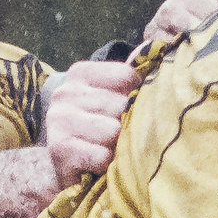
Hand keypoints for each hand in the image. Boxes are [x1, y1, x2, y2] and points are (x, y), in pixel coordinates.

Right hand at [43, 57, 142, 184]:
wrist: (64, 172)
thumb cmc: (96, 134)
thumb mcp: (112, 101)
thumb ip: (132, 77)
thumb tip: (157, 44)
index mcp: (80, 74)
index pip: (126, 75)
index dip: (137, 97)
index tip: (128, 114)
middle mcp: (66, 92)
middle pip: (121, 104)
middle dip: (128, 126)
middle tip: (120, 140)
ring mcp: (60, 118)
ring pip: (113, 131)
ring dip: (118, 148)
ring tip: (110, 153)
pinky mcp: (59, 147)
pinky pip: (102, 156)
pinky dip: (107, 166)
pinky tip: (99, 168)